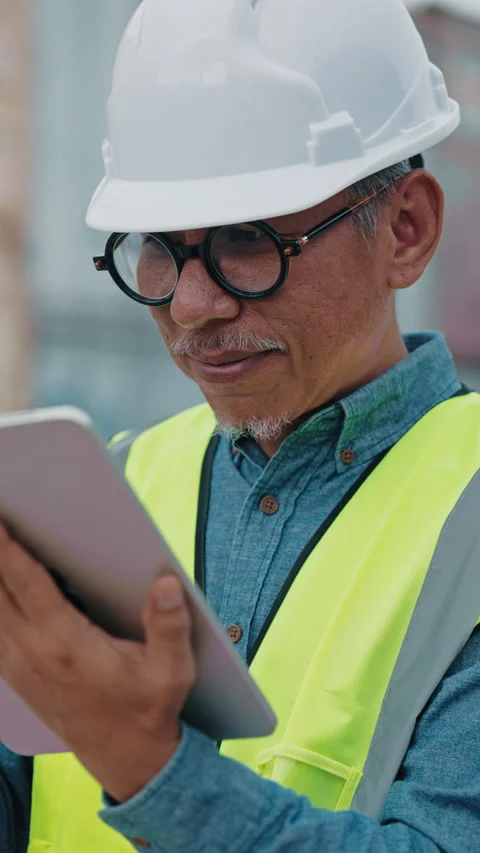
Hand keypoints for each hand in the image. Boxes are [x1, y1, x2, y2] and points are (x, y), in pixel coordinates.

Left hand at [0, 524, 195, 801]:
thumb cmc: (148, 711)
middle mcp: (34, 654)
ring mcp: (20, 667)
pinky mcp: (17, 676)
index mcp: (68, 646)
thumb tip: (167, 585)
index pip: (28, 585)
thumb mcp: (172, 671)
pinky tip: (0, 586)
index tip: (0, 520)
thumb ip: (170, 626)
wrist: (127, 760)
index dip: (8, 549)